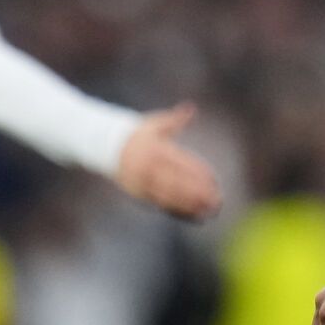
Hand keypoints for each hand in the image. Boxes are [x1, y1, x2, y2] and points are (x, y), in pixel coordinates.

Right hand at [114, 103, 222, 219]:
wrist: (108, 147)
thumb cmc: (139, 134)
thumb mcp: (155, 123)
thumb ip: (175, 119)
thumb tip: (190, 109)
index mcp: (156, 150)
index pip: (181, 164)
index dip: (198, 173)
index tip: (214, 181)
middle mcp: (149, 168)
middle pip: (176, 183)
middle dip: (197, 193)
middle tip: (216, 200)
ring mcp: (143, 183)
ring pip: (169, 197)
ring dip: (189, 205)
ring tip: (209, 211)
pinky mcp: (139, 194)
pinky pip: (161, 204)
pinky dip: (177, 211)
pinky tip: (193, 215)